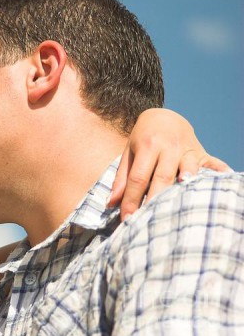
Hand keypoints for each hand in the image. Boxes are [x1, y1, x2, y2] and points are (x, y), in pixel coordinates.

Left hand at [107, 108, 230, 219]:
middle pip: (163, 176)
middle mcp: (168, 147)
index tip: (127, 218)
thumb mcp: (129, 153)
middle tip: (148, 220)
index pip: (138, 177)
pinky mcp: (201, 152)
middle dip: (155, 199)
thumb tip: (111, 203)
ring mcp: (187, 149)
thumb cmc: (143, 139)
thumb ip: (122, 177)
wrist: (164, 116)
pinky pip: (212, 162)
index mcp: (147, 146)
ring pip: (188, 169)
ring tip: (181, 200)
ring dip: (186, 182)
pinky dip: (218, 170)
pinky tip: (224, 178)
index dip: (132, 199)